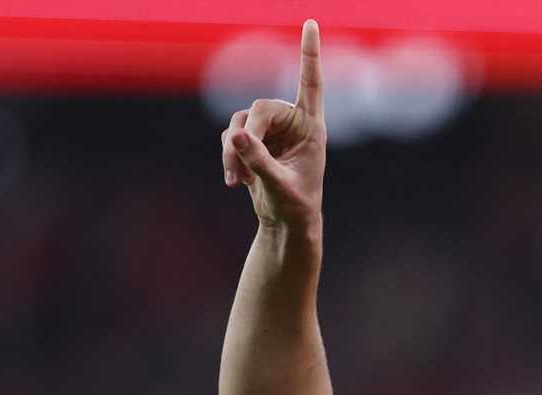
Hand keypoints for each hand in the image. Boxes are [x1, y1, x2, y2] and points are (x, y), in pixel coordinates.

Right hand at [221, 20, 325, 228]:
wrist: (286, 223)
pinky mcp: (254, 140)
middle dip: (247, 135)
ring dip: (233, 150)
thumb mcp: (278, 185)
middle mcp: (293, 122)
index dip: (310, 53)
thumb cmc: (295, 205)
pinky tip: (236, 181)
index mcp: (312, 127)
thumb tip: (238, 134)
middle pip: (260, 107)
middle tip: (241, 160)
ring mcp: (272, 130)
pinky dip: (229, 156)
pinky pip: (232, 135)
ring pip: (241, 122)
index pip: (311, 83)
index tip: (311, 23)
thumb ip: (259, 161)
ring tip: (238, 180)